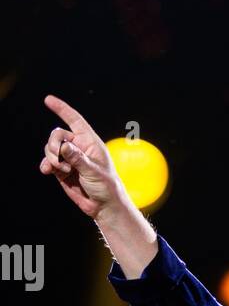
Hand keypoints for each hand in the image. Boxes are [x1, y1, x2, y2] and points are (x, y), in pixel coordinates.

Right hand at [39, 93, 133, 219]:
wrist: (103, 206)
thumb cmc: (106, 187)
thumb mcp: (94, 172)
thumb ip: (78, 159)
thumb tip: (64, 146)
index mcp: (90, 142)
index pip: (75, 120)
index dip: (62, 109)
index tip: (48, 99)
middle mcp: (78, 147)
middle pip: (57, 135)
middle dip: (53, 145)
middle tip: (58, 159)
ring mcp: (69, 158)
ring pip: (51, 148)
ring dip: (52, 158)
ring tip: (62, 170)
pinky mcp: (62, 170)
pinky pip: (48, 162)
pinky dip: (46, 165)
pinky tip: (46, 171)